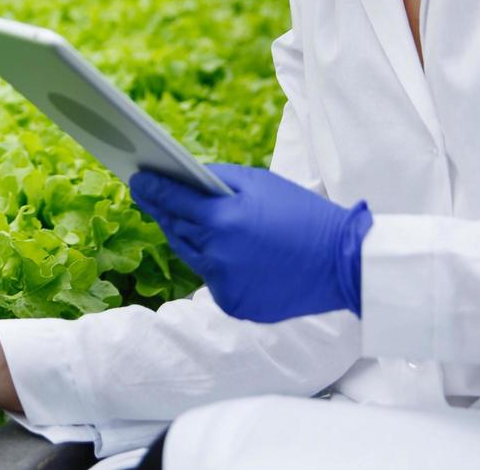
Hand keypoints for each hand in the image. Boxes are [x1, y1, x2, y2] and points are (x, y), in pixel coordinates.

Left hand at [129, 163, 372, 322]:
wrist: (344, 263)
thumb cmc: (303, 215)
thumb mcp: (262, 183)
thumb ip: (219, 179)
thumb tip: (185, 177)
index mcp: (225, 219)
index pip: (173, 200)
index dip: (151, 189)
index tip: (135, 179)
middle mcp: (219, 254)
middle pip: (177, 229)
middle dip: (162, 210)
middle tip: (146, 195)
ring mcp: (225, 283)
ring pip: (191, 255)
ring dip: (184, 236)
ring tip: (174, 217)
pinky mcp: (234, 303)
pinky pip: (212, 278)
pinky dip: (213, 262)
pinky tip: (215, 247)